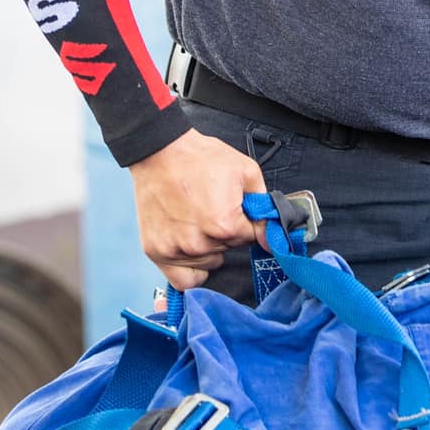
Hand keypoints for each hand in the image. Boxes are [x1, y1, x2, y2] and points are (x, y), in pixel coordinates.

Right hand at [128, 129, 267, 291]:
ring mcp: (176, 249)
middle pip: (228, 249)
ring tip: (195, 219)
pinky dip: (188, 266)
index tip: (234, 210)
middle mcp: (200, 243)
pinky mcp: (156, 252)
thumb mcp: (245, 171)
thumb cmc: (198, 158)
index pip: (249, 238)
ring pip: (208, 262)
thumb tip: (273, 236)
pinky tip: (188, 247)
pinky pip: (182, 278)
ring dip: (207, 247)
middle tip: (211, 208)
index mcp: (225, 225)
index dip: (244, 221)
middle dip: (225, 232)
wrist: (159, 151)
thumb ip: (264, 206)